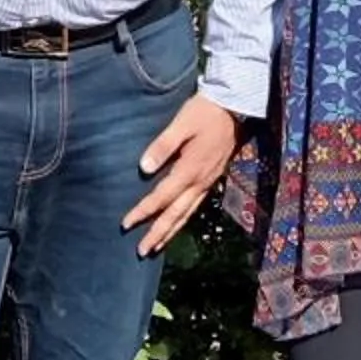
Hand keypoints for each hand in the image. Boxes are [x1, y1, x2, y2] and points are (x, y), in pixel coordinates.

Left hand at [123, 94, 237, 257]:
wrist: (234, 107)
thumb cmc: (203, 112)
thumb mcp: (181, 124)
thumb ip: (163, 146)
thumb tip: (144, 168)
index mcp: (190, 169)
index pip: (162, 197)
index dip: (143, 211)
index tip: (126, 223)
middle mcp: (200, 181)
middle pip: (176, 214)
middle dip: (157, 233)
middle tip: (141, 251)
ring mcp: (208, 182)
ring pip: (187, 213)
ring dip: (171, 231)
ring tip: (157, 247)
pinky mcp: (212, 179)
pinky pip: (195, 206)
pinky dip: (183, 219)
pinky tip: (177, 224)